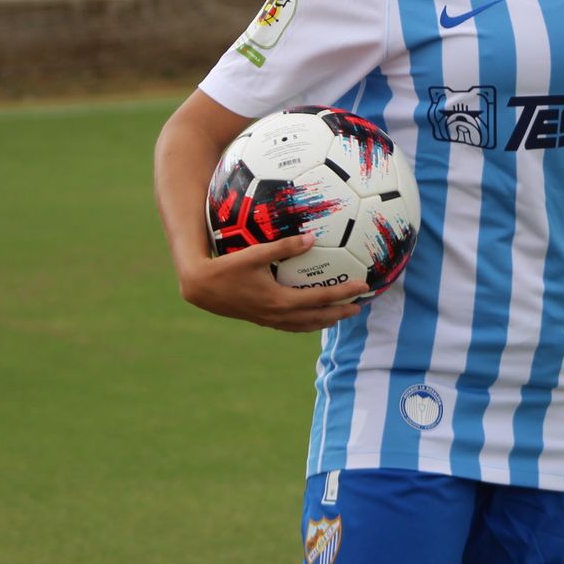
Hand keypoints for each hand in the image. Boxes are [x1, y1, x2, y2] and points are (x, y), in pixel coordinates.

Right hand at [180, 233, 369, 332]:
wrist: (201, 288)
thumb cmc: (227, 267)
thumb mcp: (255, 253)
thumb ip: (284, 246)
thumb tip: (312, 238)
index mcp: (280, 300)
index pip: (320, 299)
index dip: (343, 293)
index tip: (362, 287)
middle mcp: (277, 314)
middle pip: (317, 318)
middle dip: (340, 312)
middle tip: (360, 306)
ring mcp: (269, 320)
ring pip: (305, 325)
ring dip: (325, 320)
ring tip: (341, 315)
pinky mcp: (262, 320)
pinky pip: (292, 326)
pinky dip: (307, 323)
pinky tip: (311, 316)